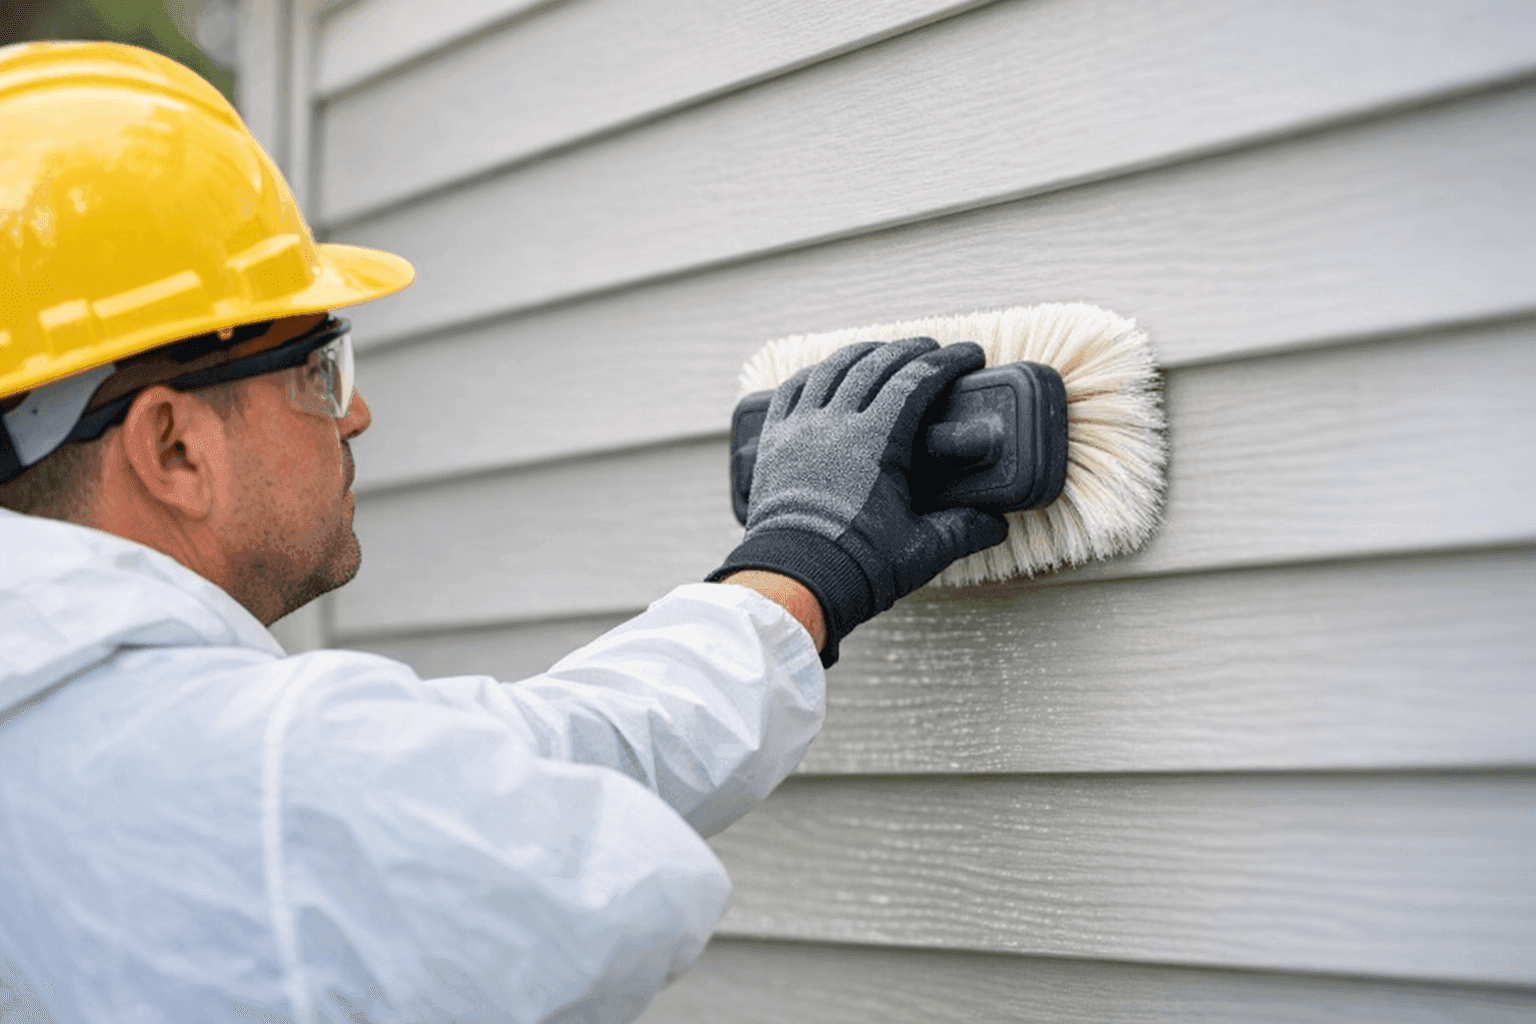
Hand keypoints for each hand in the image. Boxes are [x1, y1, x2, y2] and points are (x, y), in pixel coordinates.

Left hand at [709, 338, 1007, 664]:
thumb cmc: (858, 566)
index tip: (970, 355)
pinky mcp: (773, 442)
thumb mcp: (922, 550)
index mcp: (876, 440)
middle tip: (934, 350)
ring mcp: (800, 429)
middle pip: (876, 365)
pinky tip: (828, 372)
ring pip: (832, 369)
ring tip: (885, 352)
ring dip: (863, 353)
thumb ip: (962, 530)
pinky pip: (793, 390)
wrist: (794, 581)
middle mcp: (835, 424)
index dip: (948, 362)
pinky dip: (816, 373)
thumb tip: (997, 525)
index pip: (917, 380)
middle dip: (910, 350)